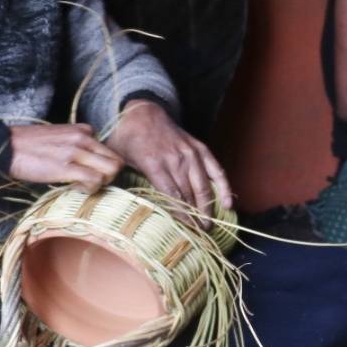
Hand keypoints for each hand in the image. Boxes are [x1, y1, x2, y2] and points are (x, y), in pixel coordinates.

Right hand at [8, 123, 123, 189]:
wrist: (6, 147)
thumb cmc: (30, 145)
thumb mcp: (60, 135)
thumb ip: (78, 142)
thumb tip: (89, 159)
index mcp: (83, 130)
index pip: (110, 150)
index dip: (104, 165)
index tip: (90, 172)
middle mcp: (84, 138)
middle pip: (117, 161)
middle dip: (109, 176)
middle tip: (92, 182)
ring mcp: (76, 152)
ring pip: (111, 170)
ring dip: (101, 183)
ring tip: (83, 185)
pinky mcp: (67, 167)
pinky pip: (94, 180)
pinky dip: (90, 188)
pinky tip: (75, 187)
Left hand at [105, 100, 231, 222]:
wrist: (143, 112)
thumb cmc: (128, 138)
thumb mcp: (118, 158)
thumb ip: (119, 179)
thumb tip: (119, 204)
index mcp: (154, 163)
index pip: (171, 195)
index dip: (181, 214)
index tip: (186, 230)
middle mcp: (175, 158)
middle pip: (188, 194)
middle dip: (194, 216)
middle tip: (198, 234)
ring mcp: (190, 153)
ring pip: (202, 185)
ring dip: (207, 207)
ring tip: (208, 226)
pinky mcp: (199, 148)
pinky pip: (216, 170)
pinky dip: (223, 187)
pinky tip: (228, 203)